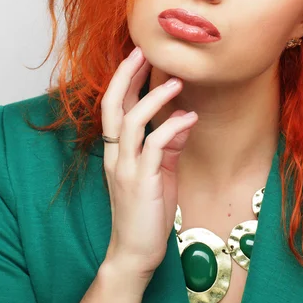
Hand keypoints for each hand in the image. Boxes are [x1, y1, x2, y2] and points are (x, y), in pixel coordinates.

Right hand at [100, 46, 197, 280]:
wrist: (135, 251)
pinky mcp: (141, 182)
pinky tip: (189, 119)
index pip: (113, 106)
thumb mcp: (159, 171)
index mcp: (115, 150)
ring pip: (132, 121)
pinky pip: (155, 147)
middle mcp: (115, 155)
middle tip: (142, 50)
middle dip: (126, 75)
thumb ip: (168, 144)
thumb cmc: (146, 210)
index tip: (138, 55)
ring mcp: (125, 168)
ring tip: (176, 81)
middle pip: (112, 105)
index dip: (123, 79)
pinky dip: (172, 129)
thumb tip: (183, 117)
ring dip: (155, 98)